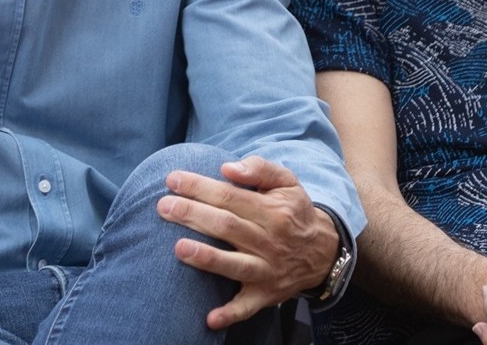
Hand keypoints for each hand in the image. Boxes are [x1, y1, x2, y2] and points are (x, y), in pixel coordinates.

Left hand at [157, 156, 337, 329]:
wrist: (323, 253)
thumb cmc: (294, 212)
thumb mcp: (287, 182)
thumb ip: (260, 168)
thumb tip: (228, 168)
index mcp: (272, 211)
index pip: (229, 196)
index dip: (199, 187)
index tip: (171, 180)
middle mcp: (269, 241)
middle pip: (226, 226)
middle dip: (192, 215)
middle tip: (163, 207)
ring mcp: (266, 270)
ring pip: (234, 265)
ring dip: (207, 258)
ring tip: (178, 249)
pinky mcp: (265, 294)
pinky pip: (247, 307)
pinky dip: (230, 314)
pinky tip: (209, 319)